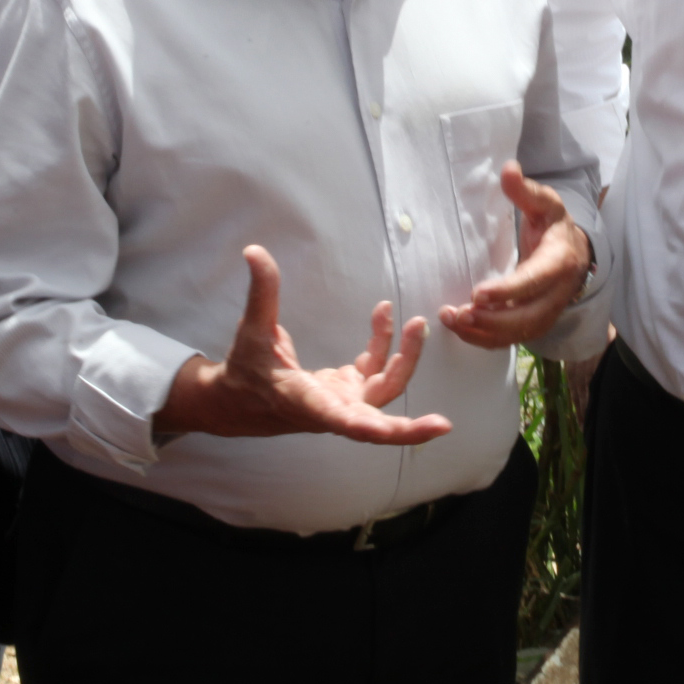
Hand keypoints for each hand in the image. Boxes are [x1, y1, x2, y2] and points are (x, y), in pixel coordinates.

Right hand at [158, 246, 453, 446]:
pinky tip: (383, 314)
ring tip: (417, 324)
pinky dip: (385, 344)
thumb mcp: (251, 331)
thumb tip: (255, 251)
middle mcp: (330, 409)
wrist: (239, 402)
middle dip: (409, 427)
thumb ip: (261, 293)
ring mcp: (343, 402)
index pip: (339, 420)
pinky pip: (376, 370)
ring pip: (385, 390)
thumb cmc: (246, 370)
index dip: (369, 428)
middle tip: (443, 424)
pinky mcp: (348, 391)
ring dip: (405, 360)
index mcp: (306, 402)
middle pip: (376, 422)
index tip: (387, 432)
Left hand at [438, 163, 590, 349]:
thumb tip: (508, 169)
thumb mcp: (544, 204)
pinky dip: (486, 339)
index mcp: (559, 263)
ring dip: (483, 333)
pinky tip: (462, 329)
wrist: (575, 254)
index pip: (533, 282)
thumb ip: (525, 191)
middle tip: (458, 314)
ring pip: (518, 333)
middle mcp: (556, 294)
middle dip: (490, 320)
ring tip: (453, 320)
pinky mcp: (535, 324)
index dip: (507, 291)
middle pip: (525, 317)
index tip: (477, 294)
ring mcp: (547, 313)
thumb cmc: (553, 226)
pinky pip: (512, 339)